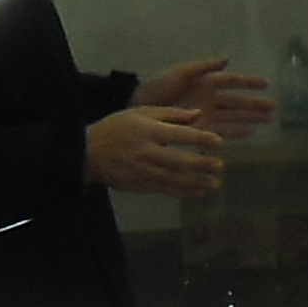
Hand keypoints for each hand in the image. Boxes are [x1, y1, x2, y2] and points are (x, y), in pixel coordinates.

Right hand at [87, 105, 221, 198]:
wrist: (87, 152)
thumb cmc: (118, 128)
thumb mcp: (141, 113)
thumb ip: (171, 114)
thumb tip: (199, 114)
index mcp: (147, 131)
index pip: (178, 135)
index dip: (199, 138)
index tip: (219, 142)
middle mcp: (146, 152)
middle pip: (177, 160)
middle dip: (200, 164)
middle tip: (220, 166)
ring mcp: (142, 170)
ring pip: (173, 178)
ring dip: (196, 182)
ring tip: (215, 184)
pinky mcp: (140, 184)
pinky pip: (165, 189)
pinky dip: (183, 192)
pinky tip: (198, 193)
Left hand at [135, 56, 273, 133]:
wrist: (140, 106)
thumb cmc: (159, 87)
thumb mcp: (180, 73)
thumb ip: (203, 67)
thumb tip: (227, 59)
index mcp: (206, 83)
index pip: (233, 82)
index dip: (249, 83)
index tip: (266, 84)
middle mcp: (210, 99)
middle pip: (238, 102)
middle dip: (255, 105)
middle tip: (273, 108)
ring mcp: (207, 115)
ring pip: (234, 117)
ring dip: (250, 118)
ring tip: (267, 120)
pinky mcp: (200, 129)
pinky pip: (222, 130)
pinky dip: (236, 132)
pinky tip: (249, 133)